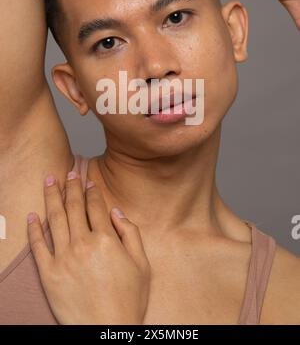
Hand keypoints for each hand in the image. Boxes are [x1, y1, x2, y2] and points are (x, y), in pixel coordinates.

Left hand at [27, 172, 150, 324]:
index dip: (92, 190)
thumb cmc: (129, 299)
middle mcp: (83, 244)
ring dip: (51, 197)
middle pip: (74, 207)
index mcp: (106, 240)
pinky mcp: (49, 274)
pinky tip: (32, 215)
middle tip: (68, 172)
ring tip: (49, 180)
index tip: (88, 180)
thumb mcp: (142, 264)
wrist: (108, 330)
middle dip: (71, 186)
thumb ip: (130, 233)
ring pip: (55, 219)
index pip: (95, 206)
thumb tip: (116, 211)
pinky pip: (38, 246)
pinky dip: (33, 229)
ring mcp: (63, 258)